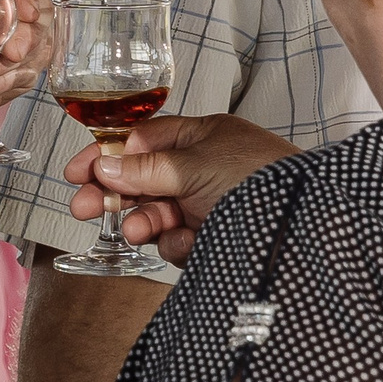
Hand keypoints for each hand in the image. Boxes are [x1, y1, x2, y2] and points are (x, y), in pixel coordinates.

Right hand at [66, 114, 298, 264]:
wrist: (305, 227)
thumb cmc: (262, 179)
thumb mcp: (196, 165)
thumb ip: (147, 169)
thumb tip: (106, 167)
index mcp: (200, 138)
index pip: (141, 142)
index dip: (107, 156)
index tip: (77, 173)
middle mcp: (201, 169)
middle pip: (141, 181)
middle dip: (115, 195)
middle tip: (84, 209)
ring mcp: (207, 204)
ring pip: (156, 215)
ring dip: (145, 223)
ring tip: (141, 230)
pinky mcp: (214, 237)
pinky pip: (177, 241)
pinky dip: (178, 244)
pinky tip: (192, 242)